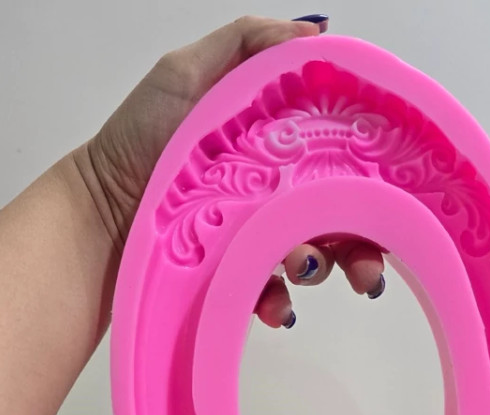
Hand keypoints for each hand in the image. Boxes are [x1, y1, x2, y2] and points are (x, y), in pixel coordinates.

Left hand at [78, 15, 385, 328]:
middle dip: (365, 243)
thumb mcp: (186, 74)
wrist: (102, 211)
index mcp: (280, 147)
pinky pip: (276, 294)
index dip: (370, 177)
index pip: (341, 159)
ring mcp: (262, 237)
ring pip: (317, 259)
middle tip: (367, 266)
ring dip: (324, 268)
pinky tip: (275, 306)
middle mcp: (279, 192)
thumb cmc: (141, 139)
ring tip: (303, 267)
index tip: (387, 193)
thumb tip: (318, 33)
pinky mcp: (242, 275)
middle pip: (341, 217)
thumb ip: (249, 45)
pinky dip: (282, 303)